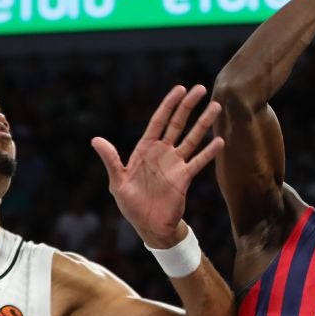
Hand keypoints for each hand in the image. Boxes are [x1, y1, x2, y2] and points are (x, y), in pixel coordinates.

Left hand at [92, 85, 223, 246]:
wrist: (149, 226)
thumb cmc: (131, 204)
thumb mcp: (118, 182)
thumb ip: (111, 160)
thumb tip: (96, 140)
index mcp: (145, 150)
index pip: (158, 122)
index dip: (168, 105)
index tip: (179, 89)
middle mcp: (162, 153)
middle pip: (178, 124)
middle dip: (188, 106)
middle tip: (201, 89)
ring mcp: (175, 164)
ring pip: (192, 138)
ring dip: (203, 123)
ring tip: (216, 107)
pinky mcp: (185, 177)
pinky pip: (199, 161)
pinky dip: (209, 152)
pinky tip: (219, 141)